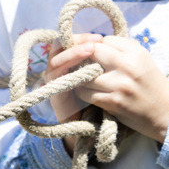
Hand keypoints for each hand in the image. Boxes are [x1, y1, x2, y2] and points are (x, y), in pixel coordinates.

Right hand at [44, 33, 102, 154]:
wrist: (95, 132)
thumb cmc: (104, 102)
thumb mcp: (107, 78)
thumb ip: (105, 61)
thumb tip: (113, 40)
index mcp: (71, 63)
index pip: (71, 41)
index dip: (84, 37)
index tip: (100, 36)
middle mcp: (60, 70)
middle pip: (59, 45)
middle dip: (78, 40)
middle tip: (95, 40)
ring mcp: (55, 82)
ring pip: (56, 60)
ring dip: (73, 52)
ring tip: (90, 49)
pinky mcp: (55, 96)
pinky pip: (56, 78)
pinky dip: (67, 70)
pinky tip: (82, 70)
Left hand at [73, 35, 168, 143]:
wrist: (168, 113)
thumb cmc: (153, 85)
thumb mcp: (144, 60)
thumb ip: (124, 49)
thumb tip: (97, 41)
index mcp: (136, 52)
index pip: (105, 40)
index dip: (99, 46)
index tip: (98, 55)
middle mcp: (128, 66)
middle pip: (92, 52)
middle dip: (85, 58)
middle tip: (84, 65)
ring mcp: (120, 85)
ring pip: (85, 74)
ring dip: (81, 77)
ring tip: (84, 79)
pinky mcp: (114, 103)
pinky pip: (86, 94)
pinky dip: (83, 93)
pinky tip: (88, 92)